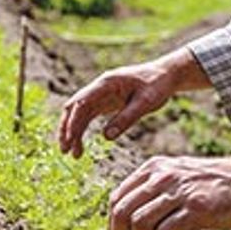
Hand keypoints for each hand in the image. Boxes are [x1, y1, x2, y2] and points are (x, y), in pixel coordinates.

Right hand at [57, 61, 172, 158]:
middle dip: (67, 129)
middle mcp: (99, 87)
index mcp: (107, 83)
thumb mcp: (146, 102)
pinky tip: (80, 146)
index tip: (70, 139)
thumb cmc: (157, 85)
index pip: (82, 102)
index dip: (73, 121)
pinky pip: (87, 116)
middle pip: (74, 107)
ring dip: (72, 132)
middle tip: (65, 151)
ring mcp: (100, 94)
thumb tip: (106, 137)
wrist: (165, 75)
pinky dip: (81, 130)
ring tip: (73, 154)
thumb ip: (127, 118)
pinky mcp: (105, 102)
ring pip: (78, 113)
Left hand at [107, 149, 230, 229]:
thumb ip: (152, 191)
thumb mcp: (177, 177)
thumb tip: (124, 222)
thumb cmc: (211, 186)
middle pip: (123, 212)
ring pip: (140, 223)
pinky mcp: (197, 208)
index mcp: (154, 168)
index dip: (113, 227)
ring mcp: (180, 191)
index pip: (117, 199)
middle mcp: (163, 176)